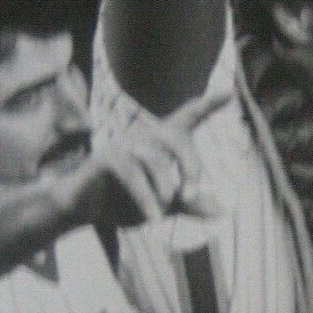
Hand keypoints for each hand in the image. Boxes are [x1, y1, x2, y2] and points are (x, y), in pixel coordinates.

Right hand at [68, 91, 228, 230]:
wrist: (84, 211)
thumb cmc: (123, 201)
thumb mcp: (163, 206)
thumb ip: (189, 205)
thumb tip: (221, 210)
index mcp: (161, 144)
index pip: (187, 117)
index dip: (207, 105)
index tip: (228, 92)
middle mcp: (144, 137)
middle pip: (177, 136)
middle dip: (191, 165)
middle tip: (193, 194)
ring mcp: (123, 144)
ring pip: (155, 158)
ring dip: (164, 188)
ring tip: (164, 213)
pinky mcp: (105, 158)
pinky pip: (132, 174)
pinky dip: (146, 199)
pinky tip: (154, 219)